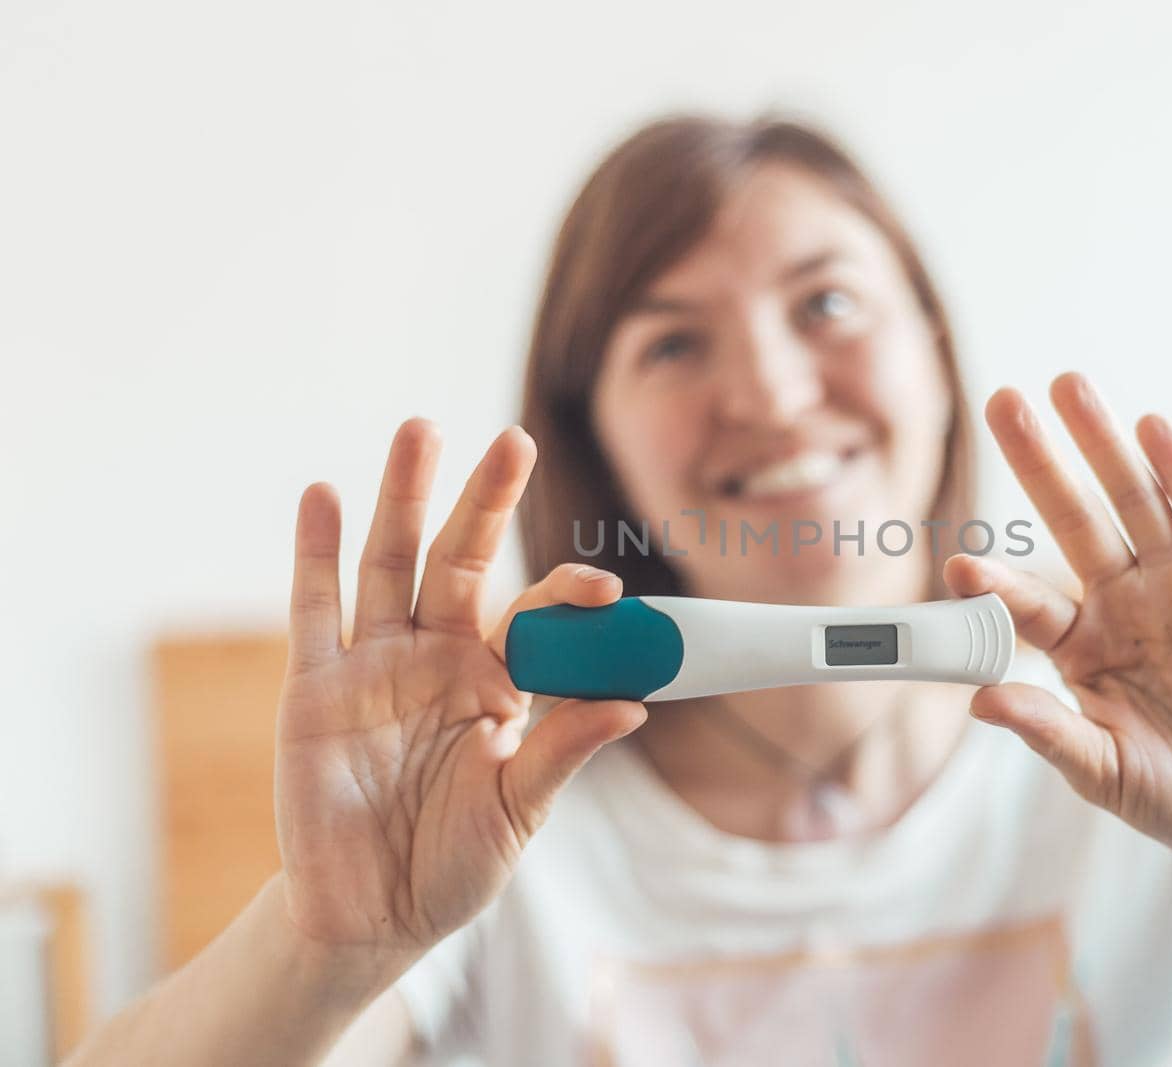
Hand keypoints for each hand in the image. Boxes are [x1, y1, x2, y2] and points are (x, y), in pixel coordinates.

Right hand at [275, 419, 644, 965]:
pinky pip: (315, 609)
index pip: (537, 618)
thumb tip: (634, 704)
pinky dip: (313, 553)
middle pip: (463, 561)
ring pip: (390, 564)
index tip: (606, 593)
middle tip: (512, 441)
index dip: (568, 598)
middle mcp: (439, 655)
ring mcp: (375, 663)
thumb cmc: (455, 861)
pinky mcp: (314, 686)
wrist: (370, 913)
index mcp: (498, 680)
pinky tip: (321, 495)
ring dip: (402, 498)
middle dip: (485, 501)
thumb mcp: (518, 811)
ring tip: (419, 430)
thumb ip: (562, 751)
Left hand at [945, 373, 1171, 870]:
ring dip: (1103, 444)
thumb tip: (980, 703)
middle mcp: (1124, 604)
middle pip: (1073, 520)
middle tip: (1001, 401)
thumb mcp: (1108, 775)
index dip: (997, 583)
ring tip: (1069, 385)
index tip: (959, 561)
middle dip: (1039, 461)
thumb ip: (1051, 734)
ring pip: (1135, 502)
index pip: (1029, 606)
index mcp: (1082, 649)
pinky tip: (1151, 429)